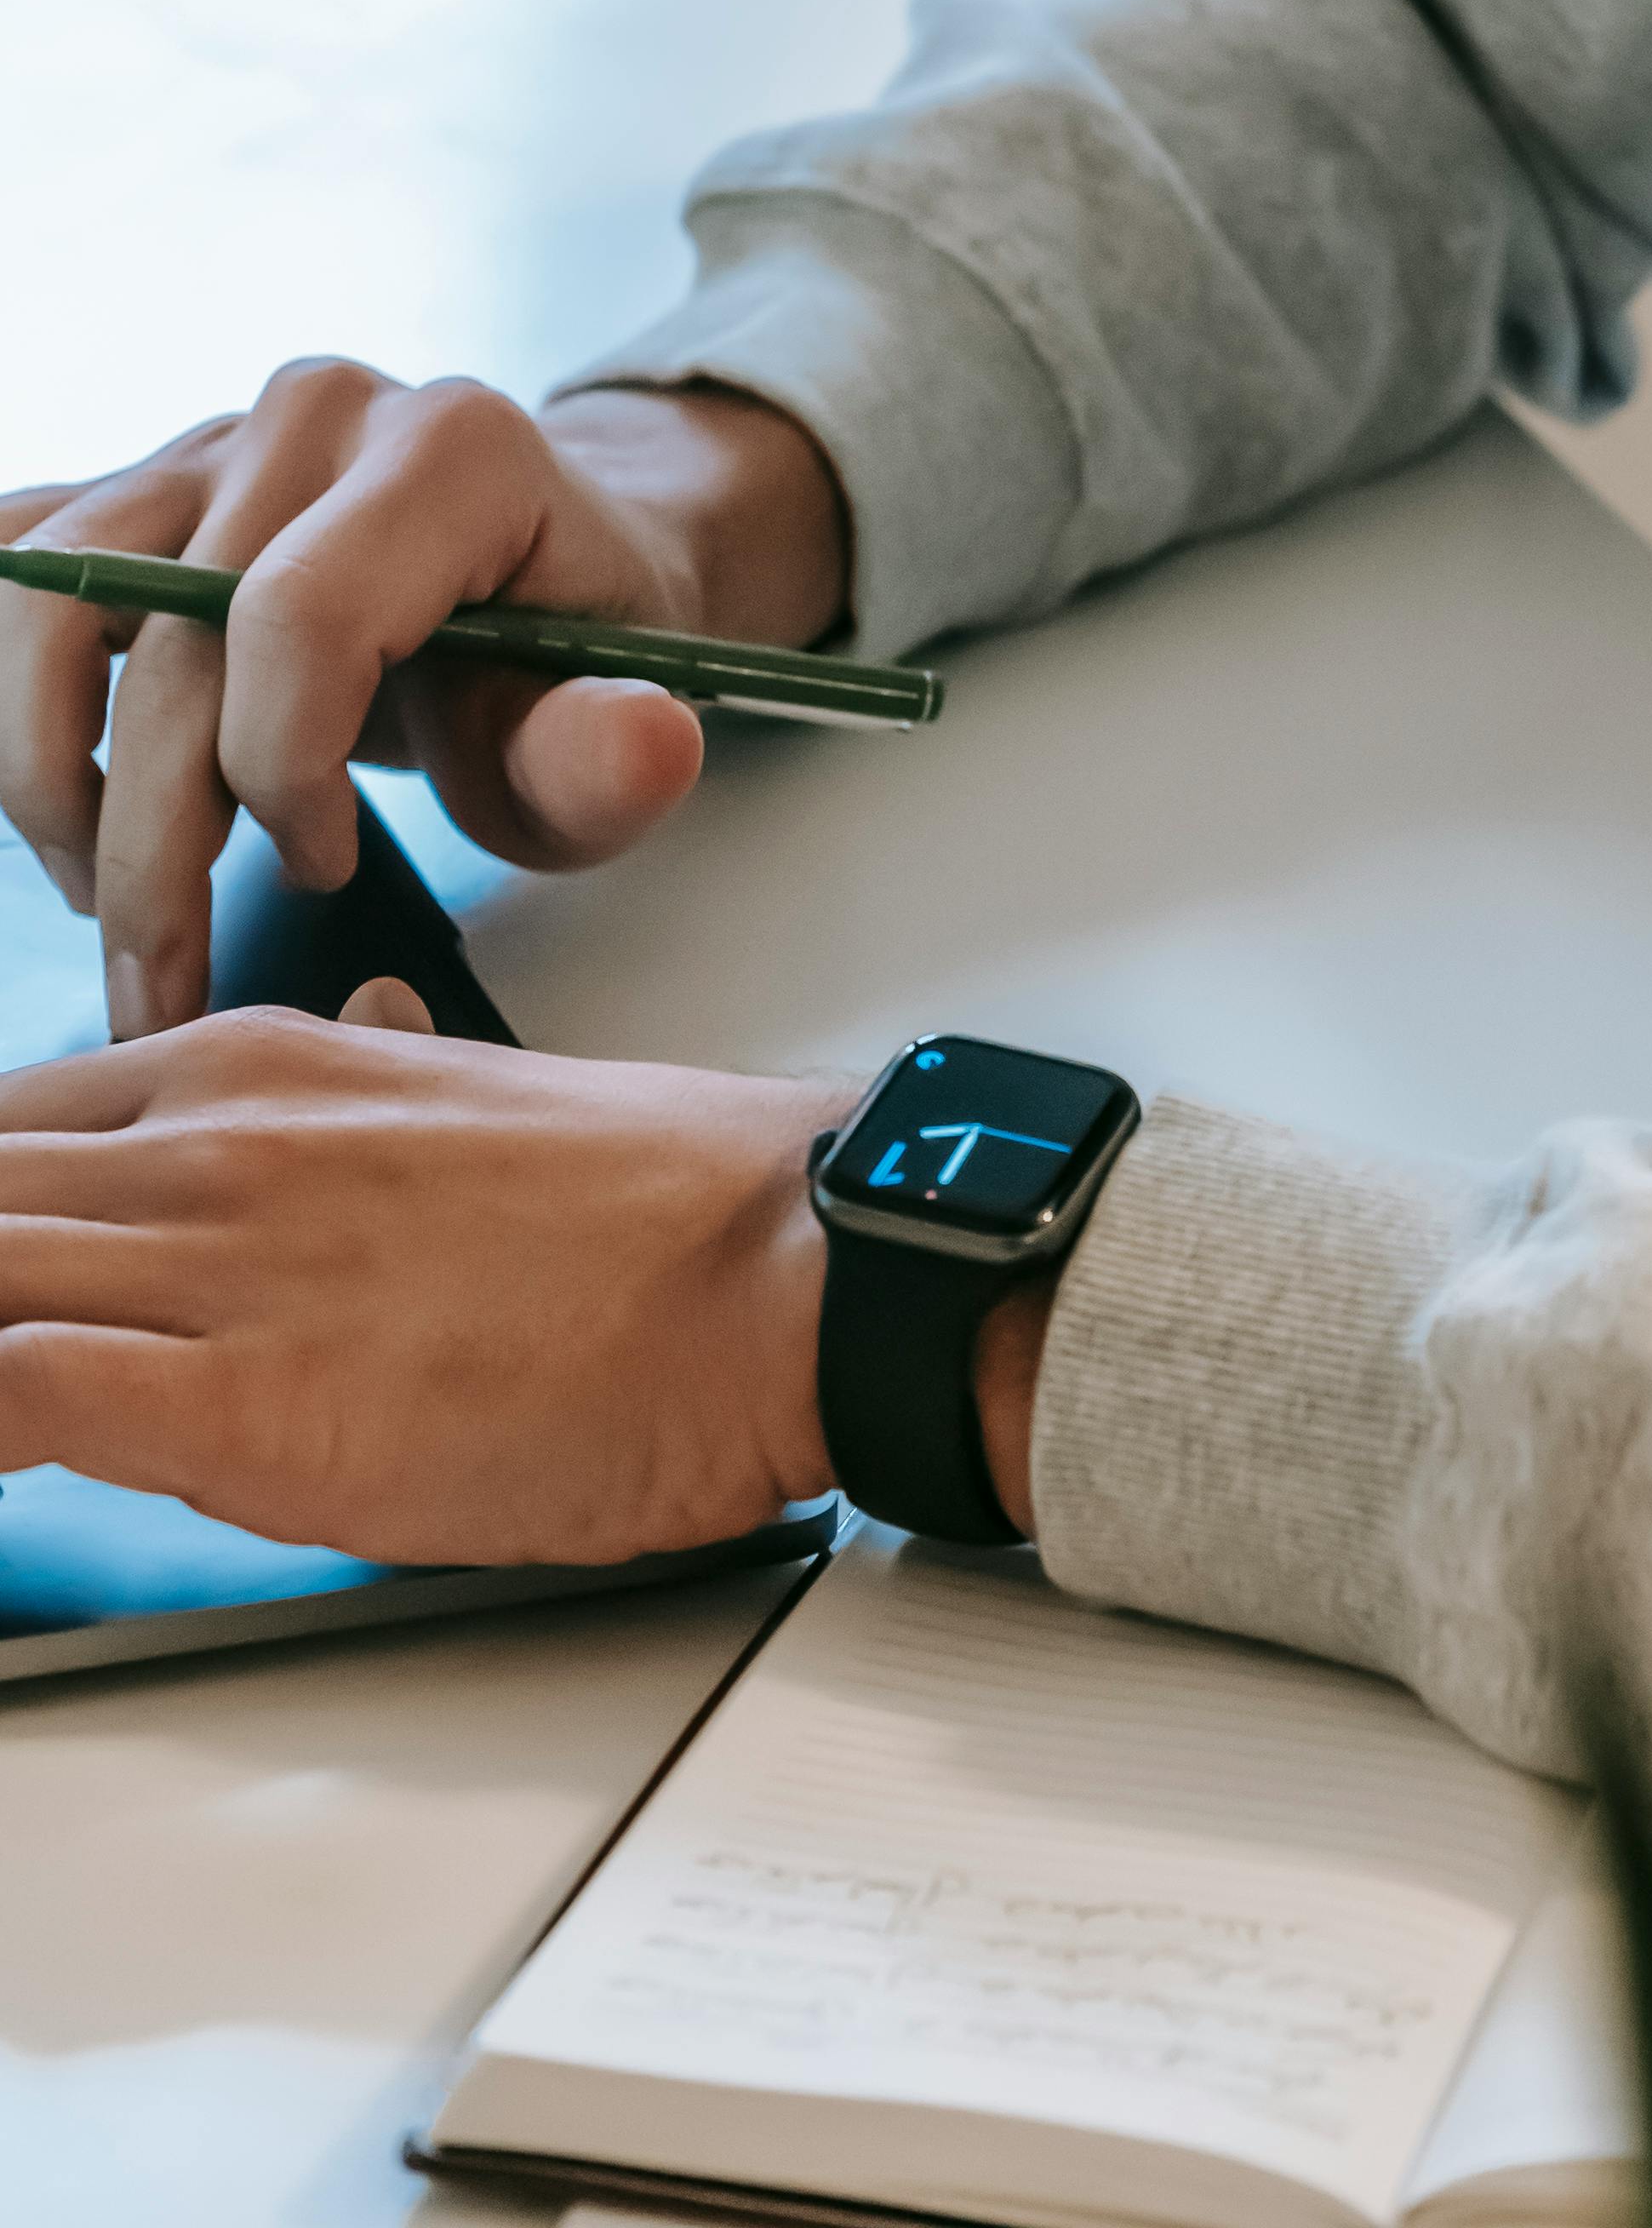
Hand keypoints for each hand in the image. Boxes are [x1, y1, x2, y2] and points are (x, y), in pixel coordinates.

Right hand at [0, 362, 848, 1038]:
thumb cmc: (570, 656)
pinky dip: (10, 702)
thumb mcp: (612, 721)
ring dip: (50, 777)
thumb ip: (608, 752)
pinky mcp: (136, 480)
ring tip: (107, 893)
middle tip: (167, 982)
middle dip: (149, 844)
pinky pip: (13, 568)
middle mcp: (320, 412)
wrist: (536, 567)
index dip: (280, 776)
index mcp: (454, 448)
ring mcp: (212, 436)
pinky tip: (58, 802)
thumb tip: (648, 746)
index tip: (322, 869)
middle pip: (168, 640)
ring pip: (46, 602)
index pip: (298, 618)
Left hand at [0, 992, 838, 1565]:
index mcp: (253, 1064)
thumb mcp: (461, 1104)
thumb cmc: (655, 1216)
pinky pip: (8, 1390)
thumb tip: (341, 1043)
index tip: (4, 1277)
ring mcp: (220, 1265)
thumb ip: (355, 1087)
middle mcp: (211, 1141)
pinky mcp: (240, 1403)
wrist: (780, 1270)